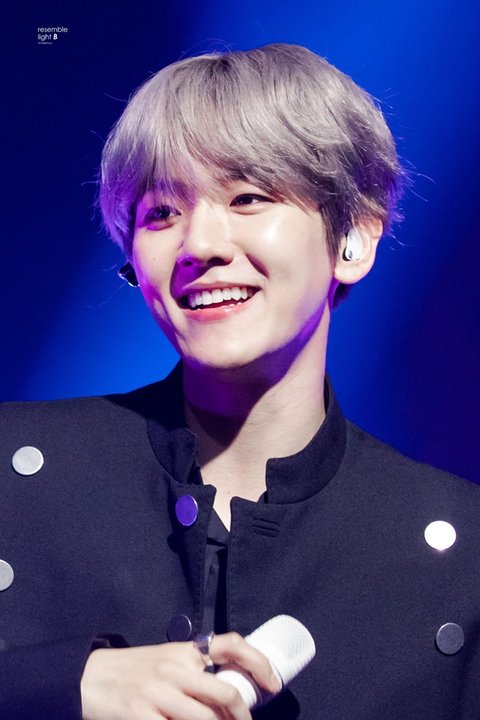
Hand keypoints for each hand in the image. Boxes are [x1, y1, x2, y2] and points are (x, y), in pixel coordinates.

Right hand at [80, 632, 280, 719]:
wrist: (87, 678)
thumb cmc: (130, 671)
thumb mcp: (165, 660)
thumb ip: (192, 672)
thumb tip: (226, 698)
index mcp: (185, 651)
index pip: (231, 646)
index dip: (259, 664)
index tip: (273, 684)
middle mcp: (176, 669)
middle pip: (225, 695)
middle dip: (243, 719)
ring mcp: (159, 694)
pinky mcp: (142, 717)